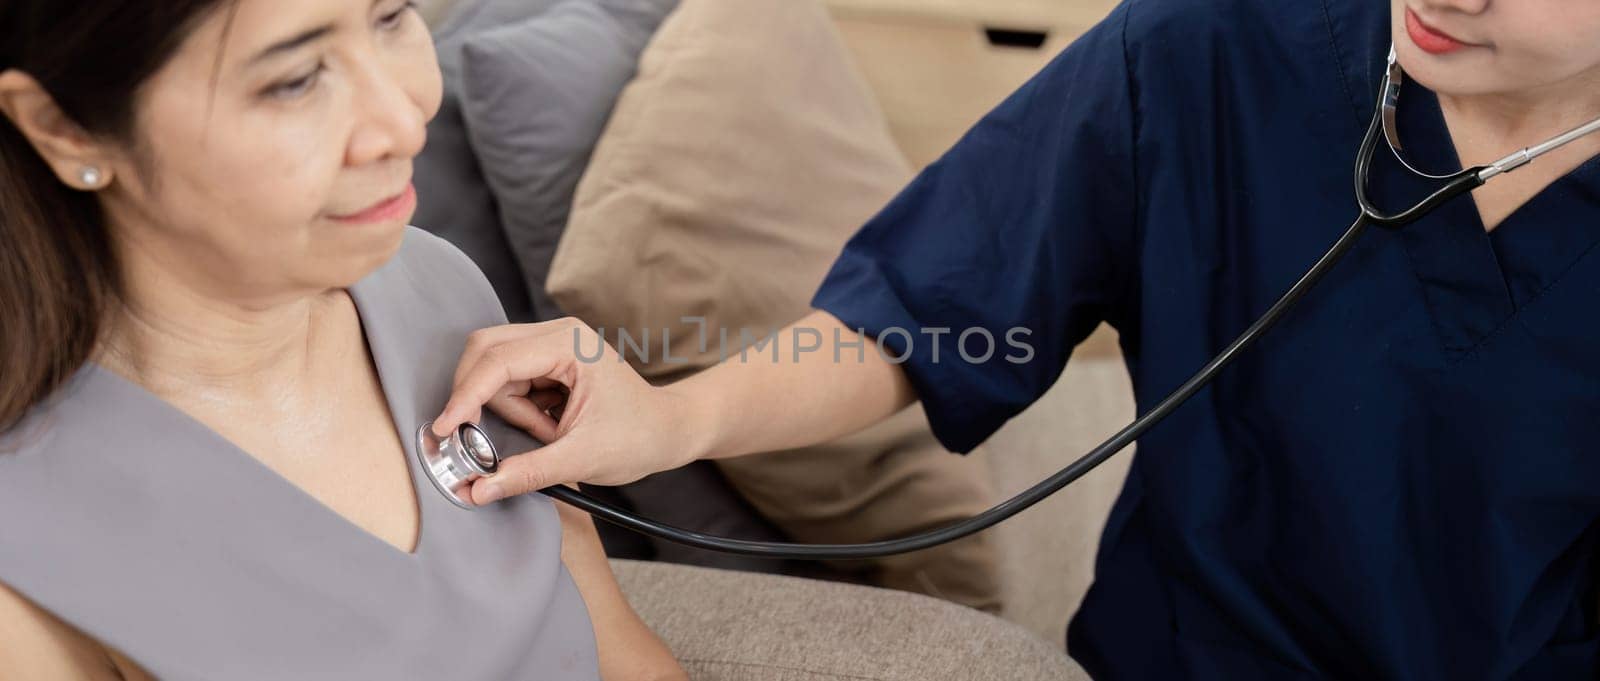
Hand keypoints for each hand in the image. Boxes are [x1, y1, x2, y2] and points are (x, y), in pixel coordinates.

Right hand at [432, 318, 705, 504]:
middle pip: (484, 352)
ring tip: (551, 433)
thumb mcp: (581, 460)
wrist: (669, 431)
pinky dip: (517, 410)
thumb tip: (477, 489)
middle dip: (478, 398)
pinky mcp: (547, 362)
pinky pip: (508, 382)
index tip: (444, 429)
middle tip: (484, 437)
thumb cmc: (638, 438)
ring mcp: (551, 345)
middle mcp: (557, 334)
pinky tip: (550, 426)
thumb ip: (526, 473)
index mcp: (569, 344)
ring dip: (508, 410)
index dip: (465, 396)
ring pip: (493, 372)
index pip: (497, 361)